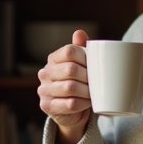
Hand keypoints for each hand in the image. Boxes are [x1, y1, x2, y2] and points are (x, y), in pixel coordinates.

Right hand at [37, 29, 91, 143]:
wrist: (74, 111)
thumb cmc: (80, 83)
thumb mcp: (82, 65)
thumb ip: (81, 48)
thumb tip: (79, 32)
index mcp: (53, 58)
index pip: (70, 51)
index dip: (86, 58)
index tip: (97, 66)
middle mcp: (45, 72)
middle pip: (71, 69)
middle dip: (88, 77)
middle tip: (99, 82)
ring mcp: (43, 89)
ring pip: (70, 87)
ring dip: (87, 91)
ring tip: (94, 93)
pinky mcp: (46, 106)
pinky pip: (69, 104)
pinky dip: (83, 103)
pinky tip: (88, 103)